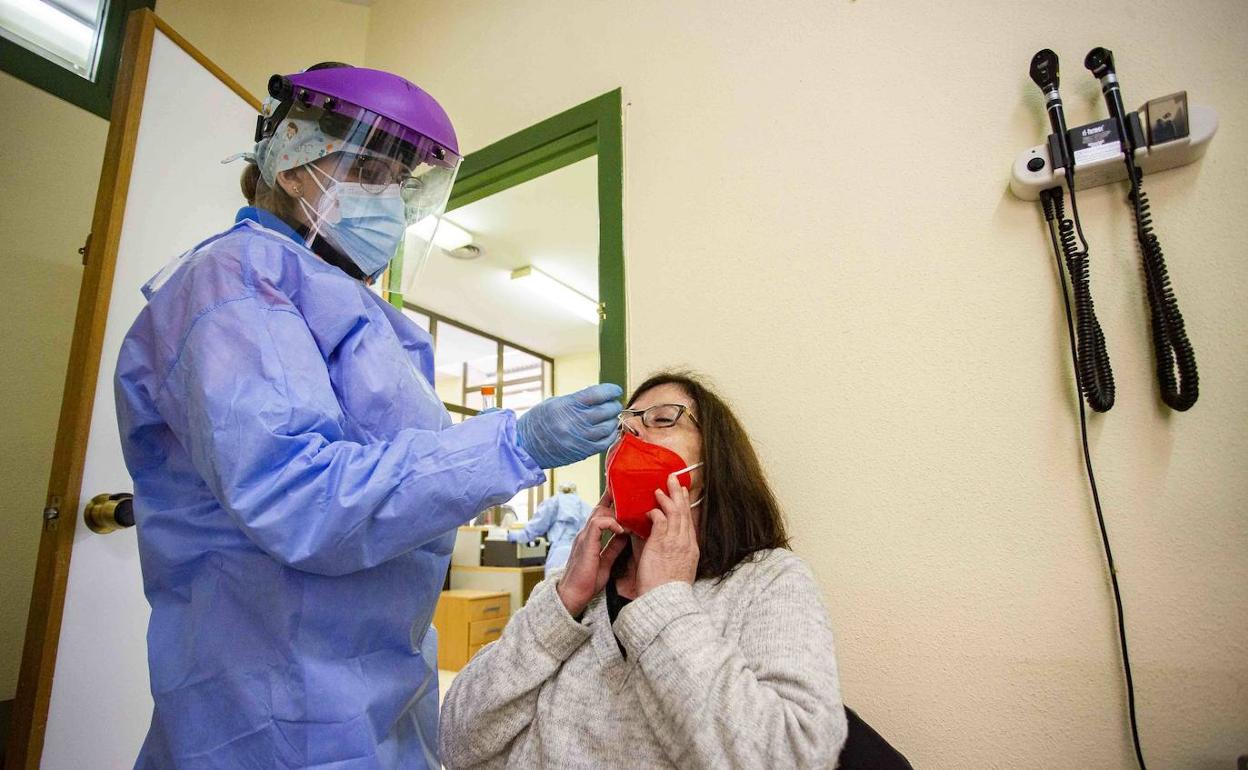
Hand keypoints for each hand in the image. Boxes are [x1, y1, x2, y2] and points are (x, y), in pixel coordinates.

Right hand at [516, 384, 622, 468]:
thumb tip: (599, 397)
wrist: (525, 447)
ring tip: (611, 417)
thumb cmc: (537, 422)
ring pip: (607, 427)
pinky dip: (610, 435)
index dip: (610, 390)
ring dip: (613, 420)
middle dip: (613, 405)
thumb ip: (576, 401)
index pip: (596, 394)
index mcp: (566, 405)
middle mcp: (574, 422)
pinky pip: (604, 443)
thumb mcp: (554, 404)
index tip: (615, 390)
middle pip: (605, 410)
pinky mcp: (581, 452)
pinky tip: (609, 430)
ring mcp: (579, 438)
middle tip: (614, 404)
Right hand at [556, 491, 628, 615]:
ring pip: (599, 512)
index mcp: (590, 537)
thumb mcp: (606, 561)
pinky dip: (610, 523)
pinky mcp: (585, 542)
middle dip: (613, 498)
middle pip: (599, 508)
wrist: (573, 595)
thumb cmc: (587, 582)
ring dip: (616, 511)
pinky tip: (621, 529)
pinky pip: (597, 523)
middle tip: (627, 492)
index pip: (601, 514)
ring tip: (629, 514)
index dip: (611, 503)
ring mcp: (584, 537)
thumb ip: (614, 547)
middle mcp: (585, 533)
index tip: (622, 495)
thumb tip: (625, 535)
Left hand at [635, 474, 699, 595]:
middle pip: (684, 512)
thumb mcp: (677, 568)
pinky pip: (661, 521)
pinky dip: (656, 512)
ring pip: (674, 513)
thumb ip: (671, 551)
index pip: (689, 521)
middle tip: (673, 479)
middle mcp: (686, 543)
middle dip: (678, 494)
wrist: (666, 602)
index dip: (685, 505)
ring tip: (660, 488)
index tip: (682, 494)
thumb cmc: (668, 590)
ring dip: (667, 498)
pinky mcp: (662, 543)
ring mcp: (675, 542)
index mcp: (691, 549)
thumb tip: (660, 540)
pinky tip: (650, 508)